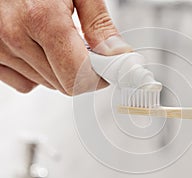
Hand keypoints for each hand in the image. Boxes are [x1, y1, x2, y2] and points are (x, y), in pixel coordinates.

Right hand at [0, 0, 131, 94]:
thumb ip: (98, 24)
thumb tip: (116, 54)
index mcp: (41, 17)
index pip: (77, 76)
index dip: (99, 76)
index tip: (107, 68)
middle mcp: (15, 36)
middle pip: (64, 83)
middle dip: (81, 70)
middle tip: (85, 49)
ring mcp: (0, 47)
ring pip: (47, 84)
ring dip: (60, 69)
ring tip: (58, 40)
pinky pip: (25, 82)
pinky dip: (39, 72)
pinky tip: (41, 49)